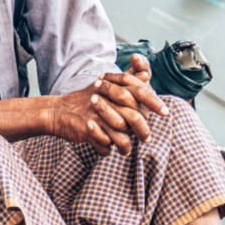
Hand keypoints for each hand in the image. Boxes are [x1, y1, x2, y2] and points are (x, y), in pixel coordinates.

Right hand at [49, 56, 165, 153]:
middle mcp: (106, 100)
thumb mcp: (107, 86)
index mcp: (112, 88)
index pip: (139, 92)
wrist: (58, 111)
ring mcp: (96, 115)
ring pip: (121, 137)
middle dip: (143, 131)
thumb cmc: (86, 100)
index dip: (154, 103)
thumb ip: (128, 79)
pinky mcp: (87, 129)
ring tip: (124, 149)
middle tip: (146, 139)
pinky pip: (105, 146)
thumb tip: (147, 74)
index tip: (166, 113)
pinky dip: (107, 150)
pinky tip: (107, 148)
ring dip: (125, 146)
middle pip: (134, 117)